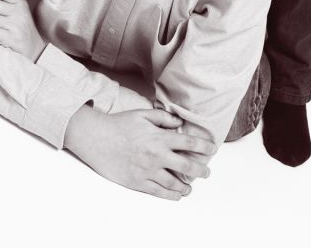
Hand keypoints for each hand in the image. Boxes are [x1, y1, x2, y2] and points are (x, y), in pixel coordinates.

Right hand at [64, 106, 215, 200]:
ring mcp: (148, 171)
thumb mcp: (143, 114)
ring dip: (186, 186)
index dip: (203, 146)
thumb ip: (163, 118)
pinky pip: (158, 192)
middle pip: (186, 165)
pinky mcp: (138, 182)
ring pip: (173, 183)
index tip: (212, 149)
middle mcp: (157, 156)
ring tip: (191, 187)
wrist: (98, 139)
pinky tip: (177, 195)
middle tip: (207, 172)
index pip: (189, 142)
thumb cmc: (120, 124)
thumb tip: (178, 123)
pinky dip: (170, 195)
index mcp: (160, 138)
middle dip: (200, 170)